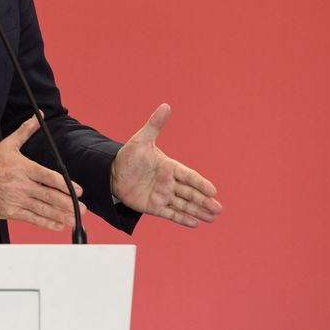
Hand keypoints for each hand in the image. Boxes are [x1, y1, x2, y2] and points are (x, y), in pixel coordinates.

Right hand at [0, 116, 86, 231]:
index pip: (48, 177)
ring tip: (75, 219)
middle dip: (68, 204)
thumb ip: (26, 130)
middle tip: (83, 209)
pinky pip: (32, 218)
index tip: (78, 190)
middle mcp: (21, 185)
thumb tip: (39, 115)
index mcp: (23, 167)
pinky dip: (46, 223)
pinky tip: (58, 225)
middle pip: (49, 196)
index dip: (65, 185)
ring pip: (43, 210)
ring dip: (61, 216)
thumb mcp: (7, 144)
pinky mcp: (11, 211)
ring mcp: (16, 199)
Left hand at [111, 103, 221, 227]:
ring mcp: (162, 195)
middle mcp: (168, 183)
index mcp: (169, 167)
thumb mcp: (141, 139)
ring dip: (198, 211)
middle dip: (204, 201)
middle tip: (218, 208)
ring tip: (212, 217)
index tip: (213, 190)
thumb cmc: (128, 155)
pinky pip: (170, 214)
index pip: (188, 176)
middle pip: (190, 193)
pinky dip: (182, 219)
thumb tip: (166, 106)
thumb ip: (155, 125)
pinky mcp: (153, 206)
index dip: (201, 183)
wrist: (111, 173)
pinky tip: (195, 223)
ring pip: (183, 205)